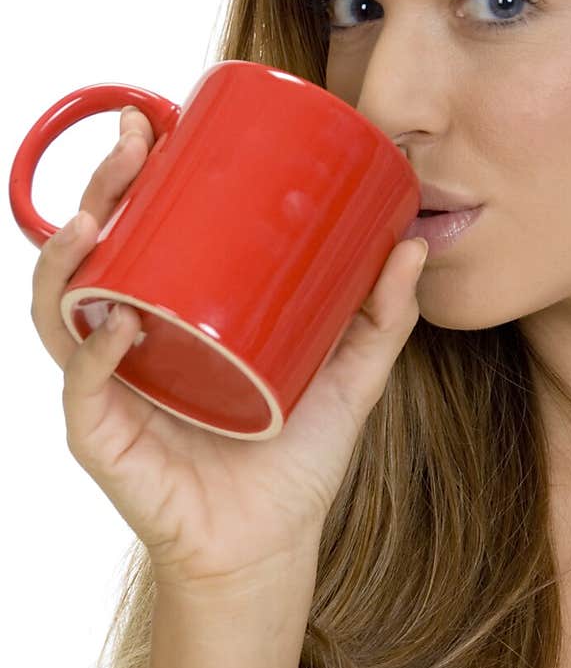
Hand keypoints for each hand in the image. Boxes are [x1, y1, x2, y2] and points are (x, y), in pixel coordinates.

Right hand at [30, 107, 428, 591]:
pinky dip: (94, 356)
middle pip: (91, 252)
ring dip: (70, 256)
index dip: (133, 176)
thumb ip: (382, 316)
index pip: (136, 231)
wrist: (272, 544)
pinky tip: (117, 325)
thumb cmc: (295, 457)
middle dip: (101, 190)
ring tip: (99, 216)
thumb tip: (410, 242)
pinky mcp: (105, 439)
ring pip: (63, 308)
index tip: (157, 123)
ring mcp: (110, 387)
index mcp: (171, 314)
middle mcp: (127, 341)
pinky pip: (83, 390)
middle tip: (134, 144)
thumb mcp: (348, 374)